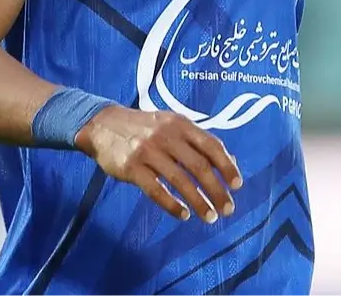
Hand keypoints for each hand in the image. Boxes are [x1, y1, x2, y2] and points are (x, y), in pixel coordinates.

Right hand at [76, 106, 242, 222]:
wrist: (104, 125)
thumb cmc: (145, 127)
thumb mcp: (172, 125)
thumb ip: (198, 141)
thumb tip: (230, 161)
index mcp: (181, 124)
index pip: (211, 145)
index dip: (227, 166)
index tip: (237, 185)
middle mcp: (166, 135)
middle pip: (198, 165)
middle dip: (216, 189)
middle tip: (227, 209)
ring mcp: (148, 151)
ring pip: (179, 180)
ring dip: (198, 201)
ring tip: (210, 217)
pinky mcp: (131, 167)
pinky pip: (155, 189)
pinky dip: (171, 204)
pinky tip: (183, 215)